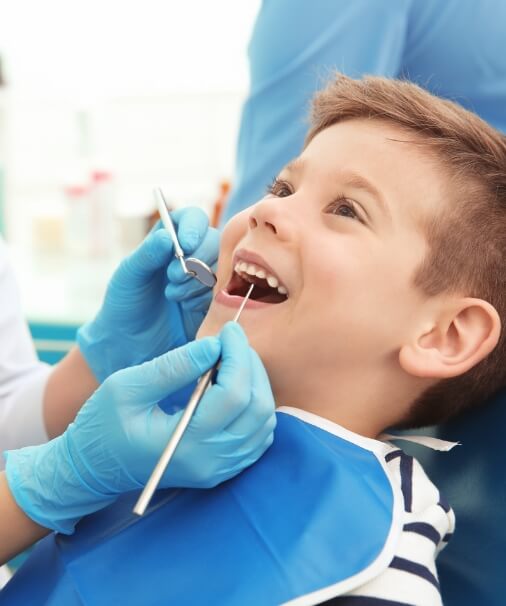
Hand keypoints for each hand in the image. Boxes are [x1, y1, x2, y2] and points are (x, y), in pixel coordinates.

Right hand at [5, 323, 275, 533]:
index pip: (233, 396)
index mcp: (184, 444)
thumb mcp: (126, 387)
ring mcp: (218, 469)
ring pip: (264, 422)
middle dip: (250, 365)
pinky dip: (256, 405)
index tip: (228, 330)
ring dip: (256, 384)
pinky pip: (258, 436)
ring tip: (233, 359)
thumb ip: (172, 367)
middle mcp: (209, 462)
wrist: (93, 468)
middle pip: (257, 408)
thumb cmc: (102, 425)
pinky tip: (235, 385)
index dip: (238, 356)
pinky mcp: (221, 469)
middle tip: (232, 341)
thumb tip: (214, 346)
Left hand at [77, 207, 219, 382]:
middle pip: (214, 241)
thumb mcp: (128, 277)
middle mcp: (191, 256)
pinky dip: (205, 297)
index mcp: (169, 241)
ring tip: (173, 296)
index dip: (194, 227)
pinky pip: (224, 292)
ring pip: (222, 266)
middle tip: (172, 277)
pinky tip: (186, 307)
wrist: (129, 346)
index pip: (192, 219)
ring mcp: (205, 280)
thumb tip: (166, 235)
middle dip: (196, 258)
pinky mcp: (214, 303)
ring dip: (198, 280)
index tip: (185, 244)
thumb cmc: (124, 306)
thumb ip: (146, 255)